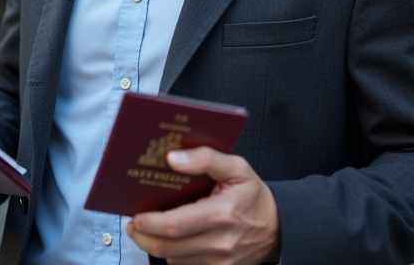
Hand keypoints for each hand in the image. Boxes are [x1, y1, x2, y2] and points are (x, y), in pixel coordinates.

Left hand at [126, 147, 280, 264]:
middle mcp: (220, 242)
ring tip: (149, 230)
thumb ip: (205, 158)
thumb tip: (173, 158)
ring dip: (156, 246)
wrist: (279, 226)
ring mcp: (220, 261)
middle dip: (143, 237)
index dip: (149, 222)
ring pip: (173, 259)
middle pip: (167, 247)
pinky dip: (173, 255)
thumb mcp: (236, 167)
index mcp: (222, 213)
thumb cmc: (253, 195)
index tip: (136, 215)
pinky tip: (170, 240)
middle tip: (134, 224)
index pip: (174, 225)